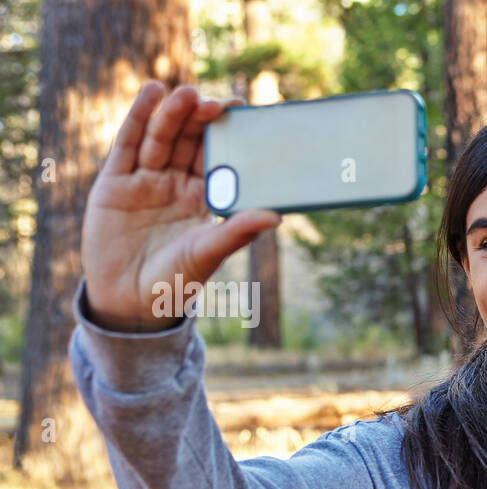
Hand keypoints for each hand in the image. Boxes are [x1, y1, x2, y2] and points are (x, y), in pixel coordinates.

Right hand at [80, 80, 281, 331]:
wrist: (129, 302)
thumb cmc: (175, 281)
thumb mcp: (208, 254)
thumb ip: (237, 232)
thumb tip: (277, 216)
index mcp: (203, 198)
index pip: (218, 158)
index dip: (229, 135)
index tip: (245, 111)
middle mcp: (175, 184)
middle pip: (189, 142)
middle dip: (201, 120)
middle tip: (217, 103)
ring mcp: (144, 180)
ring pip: (161, 138)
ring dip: (173, 114)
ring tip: (187, 94)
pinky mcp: (115, 182)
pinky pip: (128, 144)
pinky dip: (139, 118)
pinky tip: (152, 93)